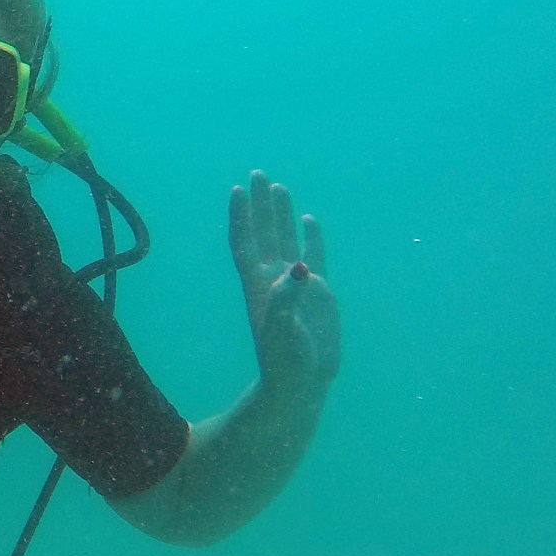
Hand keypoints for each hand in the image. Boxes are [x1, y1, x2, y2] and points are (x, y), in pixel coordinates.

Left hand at [229, 171, 341, 391]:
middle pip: (263, 232)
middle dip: (260, 204)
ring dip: (281, 214)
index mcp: (257, 284)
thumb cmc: (284, 359)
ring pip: (286, 240)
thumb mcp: (282, 329)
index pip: (244, 241)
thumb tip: (301, 269)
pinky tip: (308, 219)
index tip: (237, 189)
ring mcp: (295, 283)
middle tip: (258, 174)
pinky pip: (314, 256)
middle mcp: (273, 278)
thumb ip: (289, 297)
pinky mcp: (318, 292)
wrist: (301, 382)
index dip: (240, 216)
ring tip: (278, 187)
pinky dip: (311, 237)